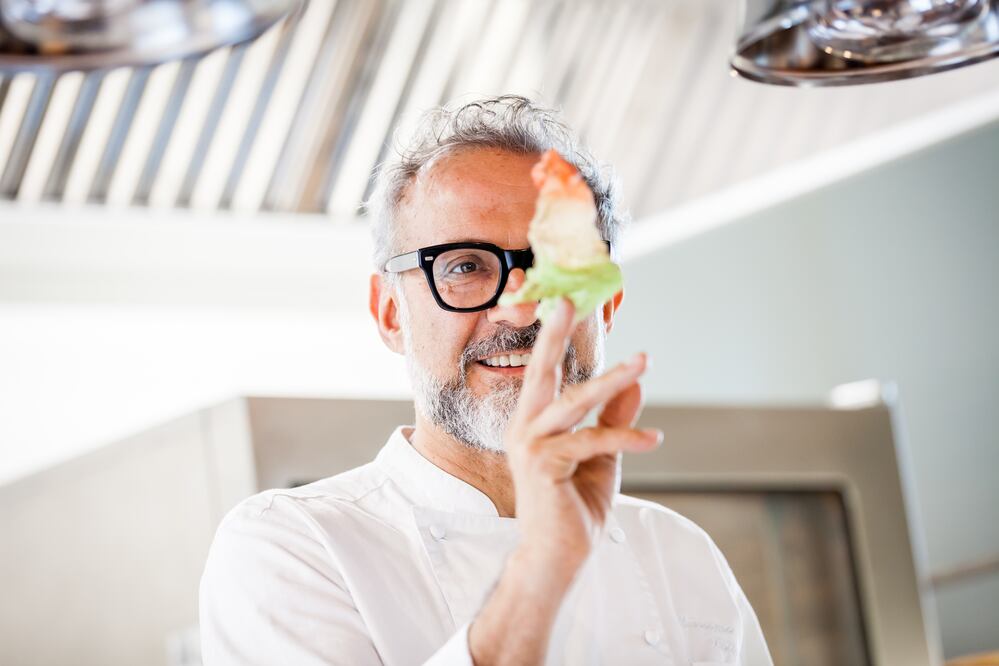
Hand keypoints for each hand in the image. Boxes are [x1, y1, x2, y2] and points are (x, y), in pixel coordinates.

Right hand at [505, 297, 661, 575]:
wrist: (556, 559)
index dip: (553, 338)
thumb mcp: (602, 459)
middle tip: (568, 300)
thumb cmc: (573, 510)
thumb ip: (614, 421)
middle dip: (554, 333)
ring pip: (574, 400)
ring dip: (611, 379)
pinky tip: (654, 439)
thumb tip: (635, 386)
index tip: (566, 304)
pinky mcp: (543, 464)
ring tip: (643, 362)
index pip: (544, 373)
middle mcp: (523, 428)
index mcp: (532, 423)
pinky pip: (591, 440)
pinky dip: (625, 437)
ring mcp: (529, 445)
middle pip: (541, 371)